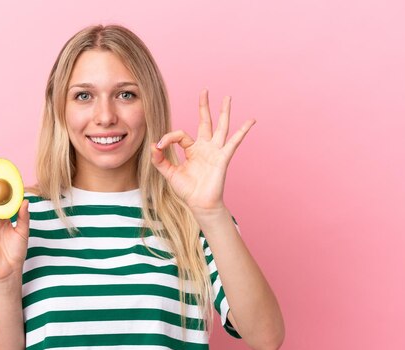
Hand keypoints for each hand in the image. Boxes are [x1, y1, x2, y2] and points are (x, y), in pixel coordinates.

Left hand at [150, 90, 255, 217]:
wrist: (200, 204)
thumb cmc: (187, 190)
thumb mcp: (169, 173)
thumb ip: (160, 160)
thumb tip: (154, 145)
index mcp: (192, 149)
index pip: (180, 135)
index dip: (168, 138)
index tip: (159, 146)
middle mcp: (205, 147)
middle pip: (205, 122)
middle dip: (204, 106)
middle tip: (204, 90)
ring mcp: (215, 151)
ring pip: (221, 127)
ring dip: (224, 112)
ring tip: (227, 97)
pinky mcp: (223, 157)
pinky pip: (234, 142)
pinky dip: (243, 131)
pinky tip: (251, 120)